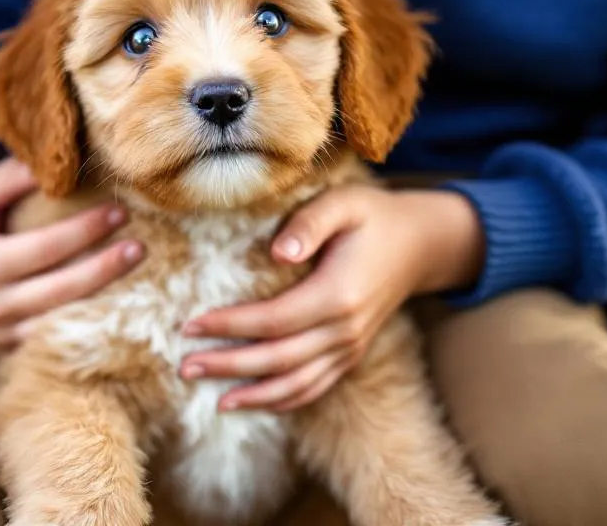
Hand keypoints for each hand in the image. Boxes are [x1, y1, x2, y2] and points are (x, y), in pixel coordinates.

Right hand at [0, 158, 142, 357]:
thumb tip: (54, 161)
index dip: (86, 230)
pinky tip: (115, 306)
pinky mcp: (9, 353)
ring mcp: (4, 336)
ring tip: (136, 276)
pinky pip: (55, 339)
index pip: (47, 247)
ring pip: (65, 322)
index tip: (118, 212)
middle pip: (64, 290)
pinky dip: (86, 323)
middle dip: (107, 268)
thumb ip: (8, 179)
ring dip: (104, 300)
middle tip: (140, 247)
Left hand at [179, 186, 483, 411]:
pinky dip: (283, 400)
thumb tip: (276, 251)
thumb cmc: (373, 216)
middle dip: (229, 366)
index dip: (230, 326)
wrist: (420, 244)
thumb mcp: (343, 203)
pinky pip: (315, 387)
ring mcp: (351, 347)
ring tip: (213, 399)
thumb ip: (309, 223)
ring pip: (297, 385)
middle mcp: (346, 330)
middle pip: (279, 360)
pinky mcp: (351, 354)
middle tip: (185, 367)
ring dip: (254, 396)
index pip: (274, 320)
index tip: (190, 326)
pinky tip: (252, 402)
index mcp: (339, 294)